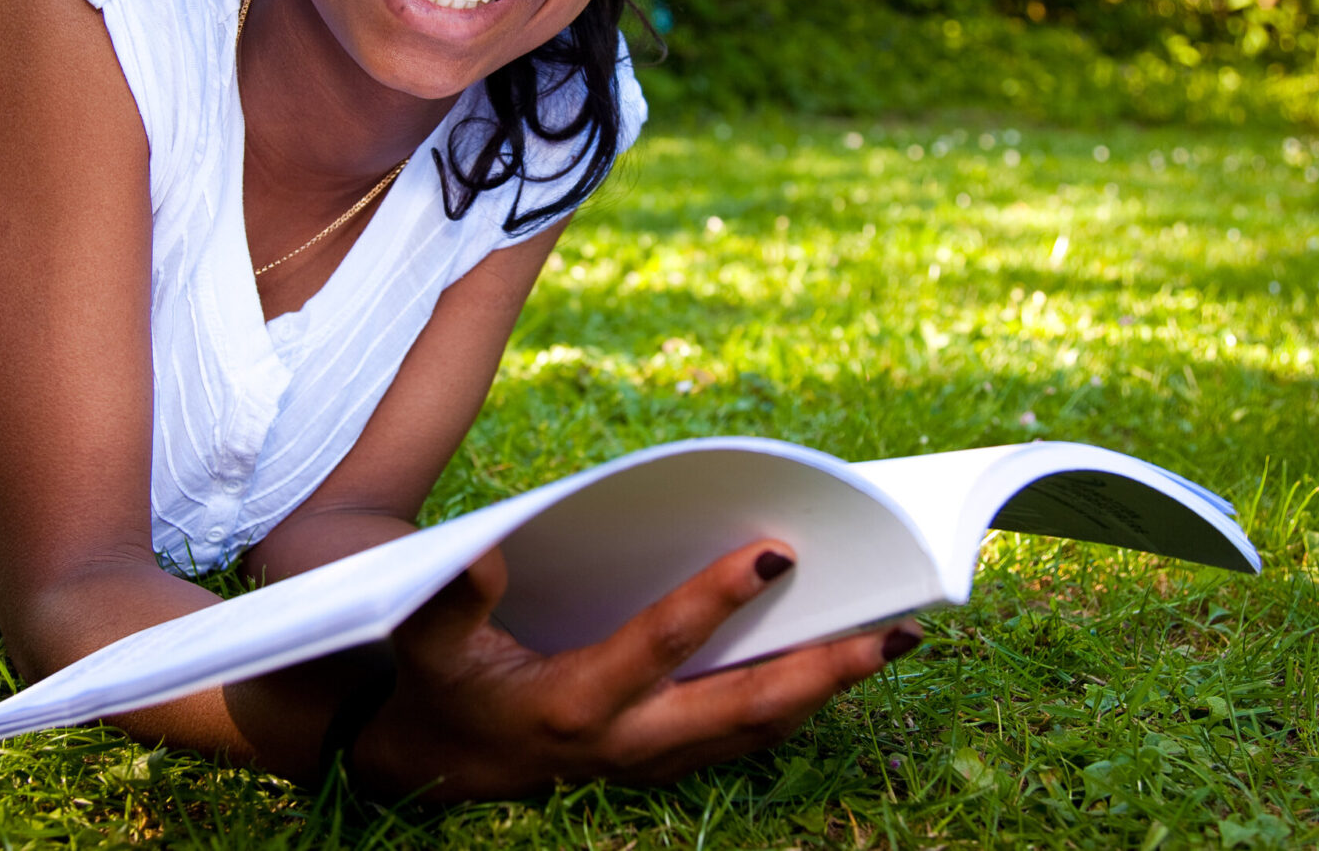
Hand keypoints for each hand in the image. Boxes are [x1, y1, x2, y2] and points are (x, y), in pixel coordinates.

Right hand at [350, 539, 920, 800]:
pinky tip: (837, 662)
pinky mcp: (665, 757)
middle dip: (824, 672)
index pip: (660, 648)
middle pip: (743, 709)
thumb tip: (482, 555)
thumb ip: (448, 602)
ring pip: (757, 727)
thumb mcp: (423, 643)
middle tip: (896, 629)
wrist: (433, 763)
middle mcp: (627, 742)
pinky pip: (745, 733)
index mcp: (573, 706)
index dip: (715, 601)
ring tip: (893, 638)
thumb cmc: (435, 687)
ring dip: (827, 687)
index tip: (773, 554)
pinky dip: (798, 698)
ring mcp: (653, 758)